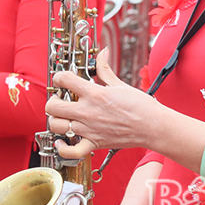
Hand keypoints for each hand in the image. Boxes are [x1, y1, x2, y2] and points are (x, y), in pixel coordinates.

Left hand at [45, 49, 160, 159]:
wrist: (152, 126)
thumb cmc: (140, 106)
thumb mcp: (120, 84)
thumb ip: (105, 69)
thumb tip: (102, 53)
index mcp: (94, 94)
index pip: (65, 80)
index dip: (59, 77)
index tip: (62, 79)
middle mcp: (88, 111)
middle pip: (53, 106)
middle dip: (53, 101)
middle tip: (59, 99)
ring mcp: (89, 129)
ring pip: (57, 126)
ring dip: (55, 121)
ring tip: (62, 117)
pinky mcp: (94, 144)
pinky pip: (71, 151)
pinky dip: (63, 148)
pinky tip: (63, 141)